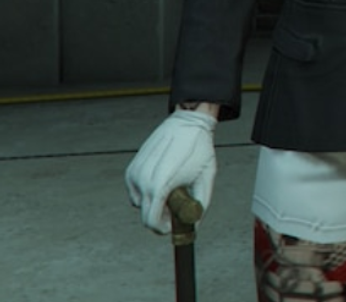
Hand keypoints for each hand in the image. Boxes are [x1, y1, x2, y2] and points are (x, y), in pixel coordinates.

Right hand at [125, 109, 217, 233]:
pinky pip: (134, 190)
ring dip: (152, 203)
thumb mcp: (205, 180)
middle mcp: (142, 180)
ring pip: (138, 202)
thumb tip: (194, 224)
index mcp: (160, 185)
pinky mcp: (131, 168)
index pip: (150, 221)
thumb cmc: (198, 148)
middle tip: (175, 208)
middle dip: (159, 216)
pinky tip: (162, 182)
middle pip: (144, 214)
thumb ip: (200, 206)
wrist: (188, 123)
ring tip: (171, 192)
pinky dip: (146, 192)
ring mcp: (135, 174)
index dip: (162, 229)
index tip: (171, 226)